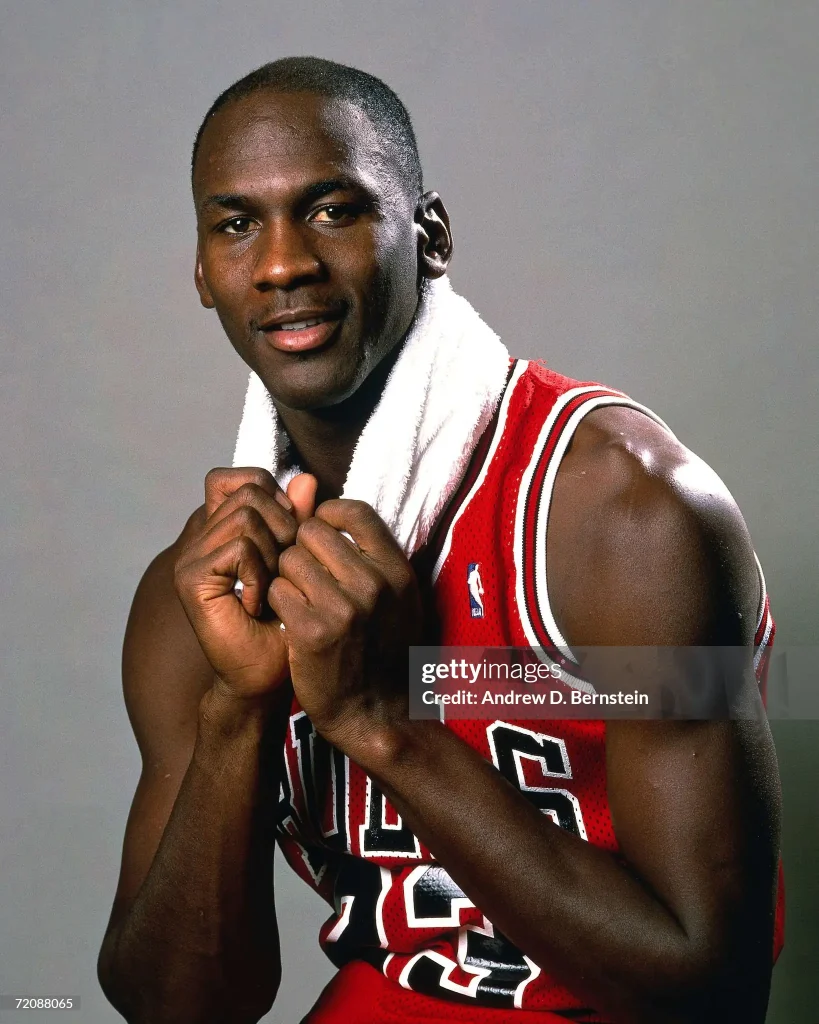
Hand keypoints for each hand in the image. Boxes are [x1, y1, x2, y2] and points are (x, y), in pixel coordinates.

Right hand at [174, 467, 317, 701]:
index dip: (275, 495)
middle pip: (250, 492)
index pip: (246, 478)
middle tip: (282, 571)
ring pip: (246, 517)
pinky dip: (259, 575)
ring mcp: (192, 555)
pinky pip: (239, 547)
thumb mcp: (300, 561)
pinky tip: (256, 604)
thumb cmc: (285, 622)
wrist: (267, 674)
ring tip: (269, 588)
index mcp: (226, 528)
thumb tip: (307, 479)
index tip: (290, 533)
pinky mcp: (190, 578)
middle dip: (282, 526)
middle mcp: (203, 536)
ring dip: (272, 554)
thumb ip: (300, 519)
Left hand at [266, 500, 422, 745]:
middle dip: (301, 549)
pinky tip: (291, 619)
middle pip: (312, 532)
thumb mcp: (398, 599)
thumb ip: (374, 556)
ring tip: (300, 599)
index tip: (319, 528)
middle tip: (305, 575)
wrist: (375, 712)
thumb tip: (332, 511)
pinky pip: (276, 590)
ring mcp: (343, 608)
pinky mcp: (312, 631)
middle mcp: (374, 584)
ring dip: (286, 577)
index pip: (355, 512)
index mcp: (397, 571)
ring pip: (288, 559)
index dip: (327, 513)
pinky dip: (277, 603)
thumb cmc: (384, 651)